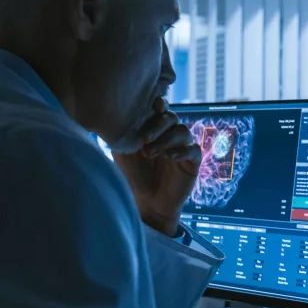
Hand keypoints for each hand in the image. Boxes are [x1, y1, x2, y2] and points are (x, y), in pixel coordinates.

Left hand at [113, 98, 202, 235]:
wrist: (146, 202)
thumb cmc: (132, 175)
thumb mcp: (123, 152)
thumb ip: (122, 134)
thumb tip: (114, 114)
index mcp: (154, 128)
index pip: (160, 109)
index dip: (159, 104)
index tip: (153, 106)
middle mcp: (170, 135)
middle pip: (172, 118)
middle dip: (158, 125)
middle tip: (144, 138)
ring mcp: (183, 147)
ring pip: (183, 132)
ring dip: (166, 139)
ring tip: (150, 153)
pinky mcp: (193, 162)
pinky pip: (194, 150)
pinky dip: (182, 151)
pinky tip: (169, 157)